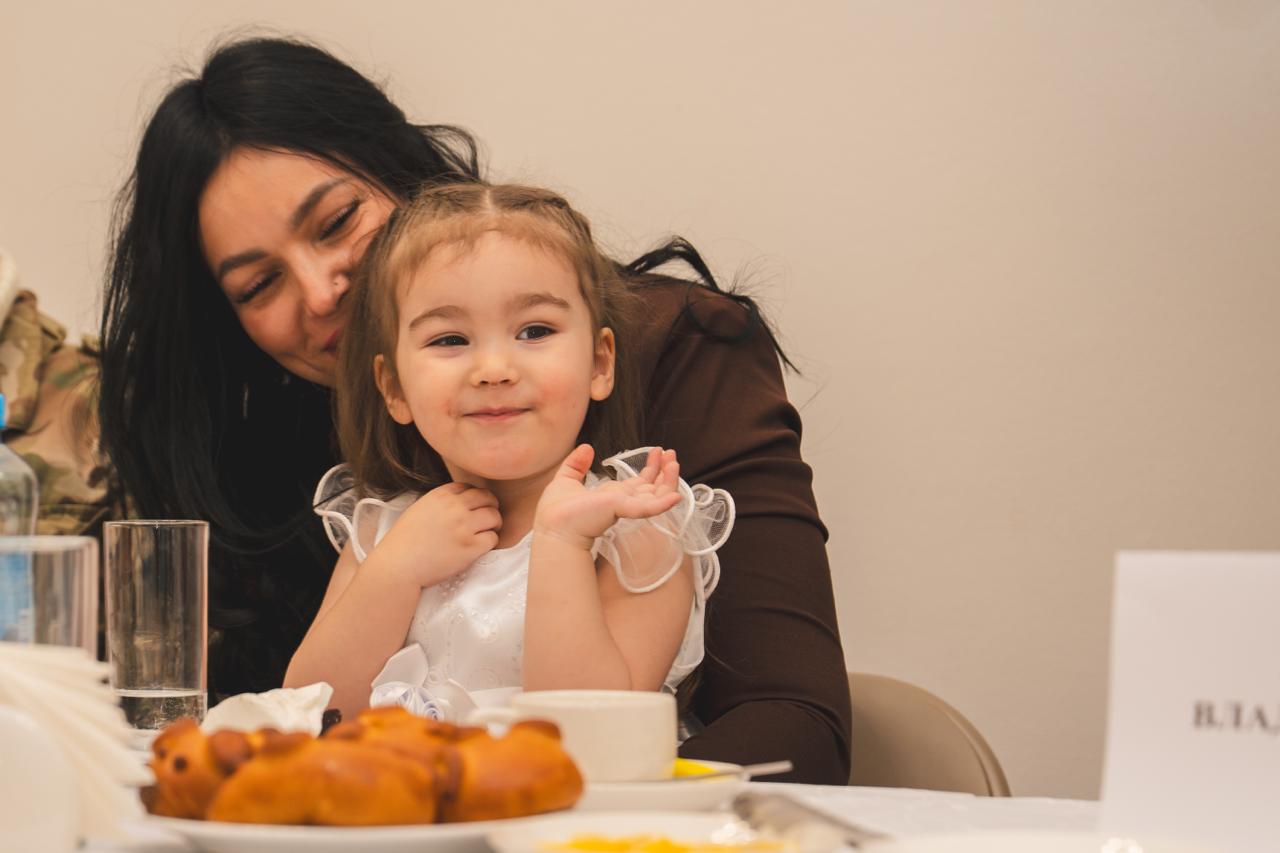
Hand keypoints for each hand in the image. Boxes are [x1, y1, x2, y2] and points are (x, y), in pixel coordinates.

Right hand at [372, 482, 500, 586]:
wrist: (398, 566)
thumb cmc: (404, 542)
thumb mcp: (420, 509)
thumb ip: (441, 503)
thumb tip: (461, 503)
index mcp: (440, 495)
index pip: (469, 487)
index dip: (475, 498)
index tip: (474, 508)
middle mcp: (455, 507)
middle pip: (487, 498)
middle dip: (491, 507)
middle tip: (488, 519)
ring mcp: (464, 526)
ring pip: (494, 516)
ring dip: (494, 525)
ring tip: (487, 533)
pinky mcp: (470, 547)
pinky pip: (493, 539)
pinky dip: (490, 543)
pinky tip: (481, 547)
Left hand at [534, 446, 681, 548]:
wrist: (552, 528)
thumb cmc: (556, 512)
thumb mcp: (566, 480)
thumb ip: (577, 464)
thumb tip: (587, 447)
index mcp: (613, 497)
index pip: (639, 482)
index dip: (650, 468)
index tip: (657, 452)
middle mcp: (623, 502)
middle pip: (652, 487)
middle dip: (664, 471)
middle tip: (672, 454)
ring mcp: (625, 507)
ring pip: (655, 495)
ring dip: (668, 480)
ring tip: (674, 462)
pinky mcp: (622, 510)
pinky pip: (648, 508)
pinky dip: (663, 503)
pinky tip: (675, 496)